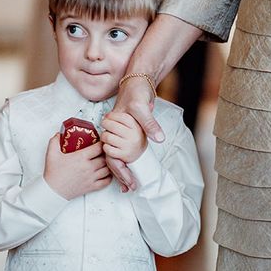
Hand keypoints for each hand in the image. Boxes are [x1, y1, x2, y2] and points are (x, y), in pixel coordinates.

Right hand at [43, 134, 110, 199]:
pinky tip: (105, 173)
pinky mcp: (92, 187)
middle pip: (105, 157)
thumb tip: (59, 135)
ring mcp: (91, 178)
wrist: (53, 191)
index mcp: (81, 158)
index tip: (100, 141)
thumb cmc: (53, 174)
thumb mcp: (51, 154)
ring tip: (105, 161)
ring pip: (108, 169)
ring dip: (108, 164)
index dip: (101, 143)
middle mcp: (89, 168)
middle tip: (103, 150)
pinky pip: (106, 181)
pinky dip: (108, 177)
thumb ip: (55, 141)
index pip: (99, 147)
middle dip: (105, 153)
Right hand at [104, 76, 161, 191]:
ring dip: (123, 170)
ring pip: (117, 155)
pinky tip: (132, 170)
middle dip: (121, 175)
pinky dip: (128, 160)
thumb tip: (159, 139)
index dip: (120, 171)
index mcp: (111, 128)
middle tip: (129, 189)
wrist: (137, 80)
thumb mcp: (142, 108)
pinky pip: (124, 149)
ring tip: (128, 186)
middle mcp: (112, 132)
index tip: (130, 183)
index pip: (112, 155)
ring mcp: (118, 132)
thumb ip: (149, 124)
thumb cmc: (136, 93)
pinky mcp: (124, 132)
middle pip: (112, 158)